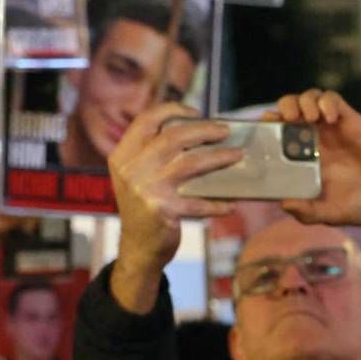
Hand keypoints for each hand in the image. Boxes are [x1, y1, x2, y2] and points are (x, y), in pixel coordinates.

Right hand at [106, 103, 240, 311]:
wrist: (138, 249)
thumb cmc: (145, 208)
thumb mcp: (135, 177)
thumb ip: (153, 154)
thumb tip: (197, 131)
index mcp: (123, 155)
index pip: (146, 120)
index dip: (172, 110)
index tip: (196, 112)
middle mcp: (131, 169)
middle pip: (173, 137)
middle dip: (204, 130)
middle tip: (225, 131)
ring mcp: (146, 189)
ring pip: (190, 163)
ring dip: (219, 158)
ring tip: (237, 155)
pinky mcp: (163, 211)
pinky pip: (199, 202)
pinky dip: (218, 203)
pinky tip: (232, 203)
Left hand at [272, 88, 360, 245]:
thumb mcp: (330, 214)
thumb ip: (308, 212)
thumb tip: (284, 204)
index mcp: (305, 160)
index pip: (278, 135)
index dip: (268, 129)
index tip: (263, 132)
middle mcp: (316, 140)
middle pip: (289, 110)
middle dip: (281, 109)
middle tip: (284, 120)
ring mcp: (333, 129)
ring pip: (308, 98)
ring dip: (302, 102)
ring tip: (309, 118)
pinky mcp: (351, 120)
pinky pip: (332, 99)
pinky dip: (326, 101)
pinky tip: (330, 117)